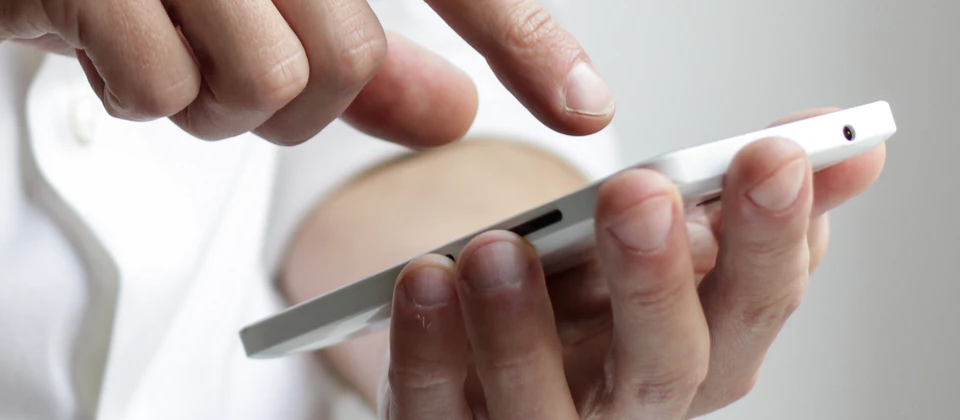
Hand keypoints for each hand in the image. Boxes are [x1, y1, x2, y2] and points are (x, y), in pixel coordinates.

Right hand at [1, 0, 612, 145]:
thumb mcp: (275, 10)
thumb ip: (371, 64)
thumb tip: (455, 113)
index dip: (528, 42)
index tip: (585, 103)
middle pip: (345, 59)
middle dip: (301, 103)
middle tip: (243, 68)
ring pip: (268, 80)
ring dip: (222, 104)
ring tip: (182, 52)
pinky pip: (165, 89)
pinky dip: (147, 97)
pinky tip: (123, 47)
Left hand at [379, 109, 885, 418]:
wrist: (507, 347)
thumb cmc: (600, 297)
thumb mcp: (674, 245)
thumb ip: (745, 201)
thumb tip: (848, 148)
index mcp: (702, 353)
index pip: (756, 307)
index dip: (774, 238)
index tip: (772, 155)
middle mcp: (631, 405)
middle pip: (664, 368)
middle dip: (656, 282)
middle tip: (641, 197)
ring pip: (541, 409)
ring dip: (519, 328)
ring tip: (499, 249)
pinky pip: (437, 411)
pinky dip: (428, 350)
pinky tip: (426, 282)